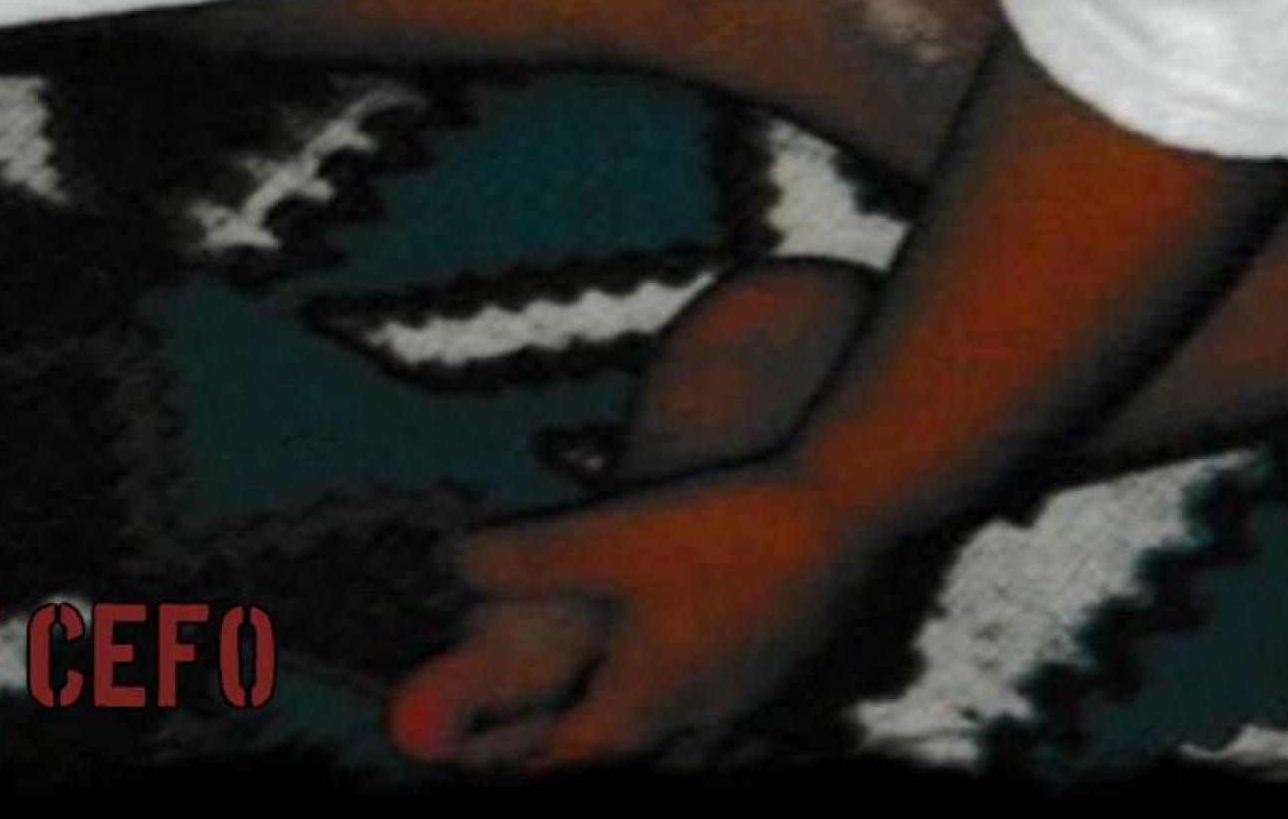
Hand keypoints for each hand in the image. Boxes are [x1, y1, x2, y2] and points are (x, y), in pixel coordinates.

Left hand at [437, 459, 888, 769]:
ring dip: (632, 752)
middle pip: (620, 770)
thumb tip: (448, 563)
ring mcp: (740, 704)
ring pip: (679, 758)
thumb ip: (520, 557)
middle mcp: (692, 723)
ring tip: (607, 736)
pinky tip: (684, 686)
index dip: (513, 769)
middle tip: (521, 756)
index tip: (472, 764)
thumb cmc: (717, 532)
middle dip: (568, 762)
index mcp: (641, 708)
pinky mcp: (772, 675)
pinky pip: (715, 729)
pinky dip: (682, 729)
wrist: (838, 517)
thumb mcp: (605, 536)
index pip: (563, 767)